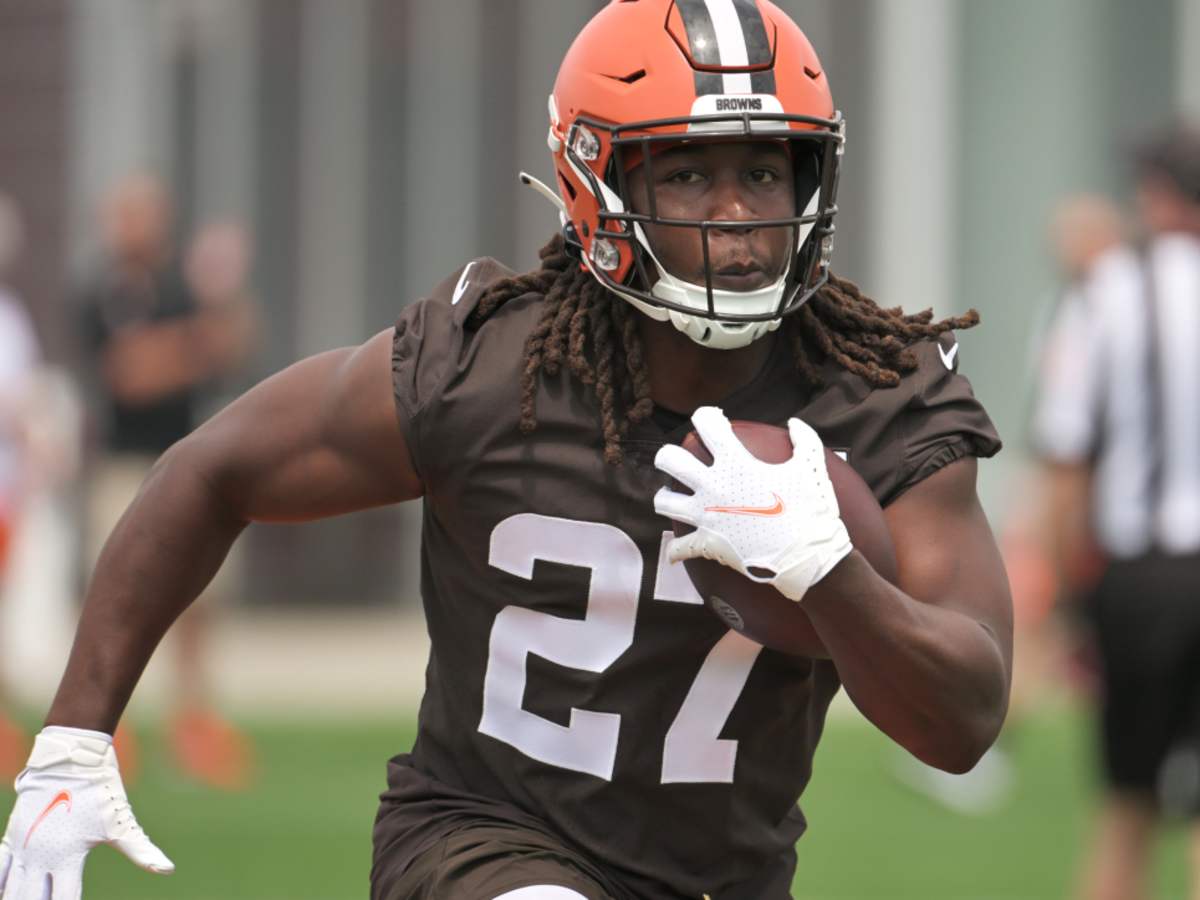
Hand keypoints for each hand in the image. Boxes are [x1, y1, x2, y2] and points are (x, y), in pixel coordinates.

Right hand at [0, 727, 172, 898]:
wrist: (71, 756)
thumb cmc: (99, 789)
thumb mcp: (121, 822)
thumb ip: (142, 851)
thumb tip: (168, 870)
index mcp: (67, 859)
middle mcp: (40, 858)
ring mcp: (22, 848)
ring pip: (10, 890)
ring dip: (18, 898)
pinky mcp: (12, 836)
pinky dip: (1, 885)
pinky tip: (6, 893)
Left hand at [653, 406, 851, 601]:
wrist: (807, 557)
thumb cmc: (811, 512)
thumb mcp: (813, 469)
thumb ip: (805, 440)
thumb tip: (795, 422)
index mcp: (736, 464)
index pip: (706, 425)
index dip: (706, 416)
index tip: (711, 419)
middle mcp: (713, 486)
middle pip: (669, 460)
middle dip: (669, 457)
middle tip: (677, 460)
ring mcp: (706, 516)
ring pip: (663, 501)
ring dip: (666, 498)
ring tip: (672, 499)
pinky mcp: (706, 544)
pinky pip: (678, 547)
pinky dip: (676, 550)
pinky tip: (678, 549)